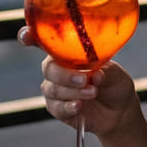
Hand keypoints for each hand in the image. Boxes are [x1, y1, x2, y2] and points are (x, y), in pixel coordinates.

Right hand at [17, 26, 139, 138]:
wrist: (120, 110)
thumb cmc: (114, 83)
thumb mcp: (115, 73)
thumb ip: (105, 70)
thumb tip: (95, 74)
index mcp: (67, 53)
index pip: (44, 42)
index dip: (30, 37)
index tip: (26, 36)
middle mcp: (57, 69)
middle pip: (49, 68)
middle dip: (65, 75)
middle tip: (84, 80)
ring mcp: (56, 89)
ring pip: (53, 89)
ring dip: (73, 91)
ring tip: (93, 92)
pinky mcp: (58, 108)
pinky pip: (56, 107)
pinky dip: (68, 106)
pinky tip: (79, 105)